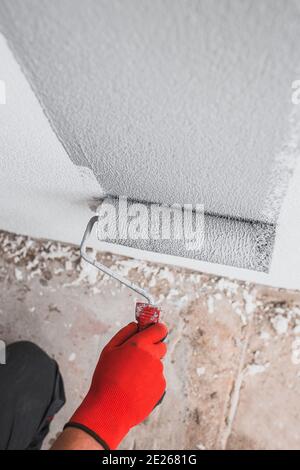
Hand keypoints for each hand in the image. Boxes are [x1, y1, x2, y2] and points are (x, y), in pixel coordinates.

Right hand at [65, 321, 167, 448]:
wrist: (110, 409)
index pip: (160, 329)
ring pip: (157, 364)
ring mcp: (159, 372)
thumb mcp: (108, 350)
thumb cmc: (106, 379)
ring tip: (130, 378)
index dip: (157, 329)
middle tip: (137, 358)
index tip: (153, 332)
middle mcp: (153, 357)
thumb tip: (136, 325)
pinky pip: (157, 379)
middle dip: (152, 348)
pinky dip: (149, 381)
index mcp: (140, 344)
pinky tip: (135, 388)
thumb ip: (124, 333)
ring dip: (148, 367)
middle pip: (161, 346)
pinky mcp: (161, 387)